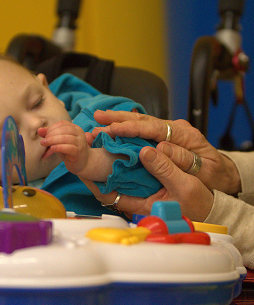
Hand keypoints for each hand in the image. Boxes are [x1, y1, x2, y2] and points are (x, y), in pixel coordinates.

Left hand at [39, 121, 117, 180]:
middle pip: (63, 130)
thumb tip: (39, 130)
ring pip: (66, 138)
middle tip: (43, 141)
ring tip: (44, 144)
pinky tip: (52, 148)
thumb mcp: (58, 141)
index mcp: (75, 128)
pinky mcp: (79, 152)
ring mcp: (80, 142)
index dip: (52, 128)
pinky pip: (68, 147)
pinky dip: (59, 147)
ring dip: (53, 140)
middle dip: (51, 135)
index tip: (44, 135)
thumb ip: (50, 135)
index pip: (62, 124)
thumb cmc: (69, 151)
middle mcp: (79, 133)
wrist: (82, 163)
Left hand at [81, 146, 213, 221]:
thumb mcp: (183, 186)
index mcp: (141, 203)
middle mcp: (137, 196)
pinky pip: (132, 169)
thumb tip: (146, 151)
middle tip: (88, 147)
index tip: (83, 167)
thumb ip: (164, 169)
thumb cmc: (198, 202)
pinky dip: (125, 157)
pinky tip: (120, 143)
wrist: (211, 206)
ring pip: (119, 174)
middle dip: (96, 166)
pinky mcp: (149, 181)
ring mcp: (141, 189)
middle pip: (109, 182)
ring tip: (99, 140)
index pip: (108, 195)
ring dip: (108, 158)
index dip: (93, 182)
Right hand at [92, 110, 240, 194]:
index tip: (114, 129)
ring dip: (119, 120)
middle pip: (144, 120)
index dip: (132, 128)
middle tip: (98, 117)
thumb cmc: (214, 176)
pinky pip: (142, 130)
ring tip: (99, 119)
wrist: (223, 177)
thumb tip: (155, 149)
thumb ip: (180, 159)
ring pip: (140, 122)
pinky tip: (113, 126)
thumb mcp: (202, 171)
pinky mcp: (163, 138)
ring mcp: (169, 132)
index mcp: (185, 135)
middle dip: (119, 118)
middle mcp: (175, 129)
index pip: (154, 128)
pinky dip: (126, 127)